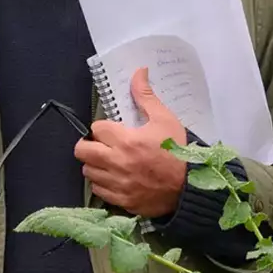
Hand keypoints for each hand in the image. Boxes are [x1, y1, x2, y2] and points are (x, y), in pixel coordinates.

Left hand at [74, 68, 187, 218]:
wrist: (190, 187)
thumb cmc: (177, 151)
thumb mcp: (164, 119)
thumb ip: (146, 96)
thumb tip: (139, 71)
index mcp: (125, 140)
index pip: (95, 128)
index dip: (102, 128)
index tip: (112, 130)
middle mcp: (116, 162)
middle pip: (82, 151)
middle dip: (89, 145)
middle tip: (101, 145)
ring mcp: (117, 183)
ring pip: (88, 171)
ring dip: (95, 164)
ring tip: (108, 161)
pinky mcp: (120, 200)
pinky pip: (99, 190)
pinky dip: (103, 183)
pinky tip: (115, 178)